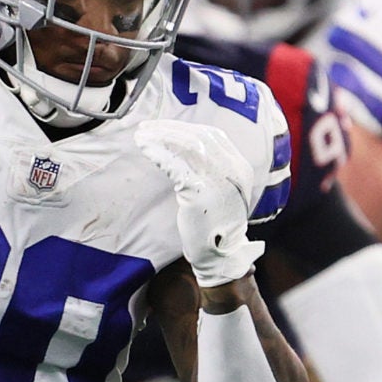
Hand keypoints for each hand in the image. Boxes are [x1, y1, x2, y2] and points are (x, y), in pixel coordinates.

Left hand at [134, 120, 264, 289]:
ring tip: (141, 136)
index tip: (164, 126)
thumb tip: (181, 145)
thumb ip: (211, 168)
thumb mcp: (221, 190)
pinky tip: (146, 150)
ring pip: (186, 147)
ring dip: (160, 138)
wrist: (220, 255)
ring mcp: (218, 180)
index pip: (212, 135)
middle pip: (198, 137)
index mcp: (239, 167)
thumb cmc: (215, 224)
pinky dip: (159, 154)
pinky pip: (176, 166)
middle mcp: (232, 170)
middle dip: (169, 129)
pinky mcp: (201, 192)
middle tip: (146, 127)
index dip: (185, 127)